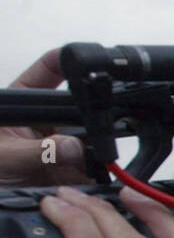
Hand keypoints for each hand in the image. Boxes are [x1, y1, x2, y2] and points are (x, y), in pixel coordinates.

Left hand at [0, 50, 89, 186]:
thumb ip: (38, 151)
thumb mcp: (6, 157)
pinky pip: (95, 168)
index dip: (65, 62)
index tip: (84, 65)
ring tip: (83, 163)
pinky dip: (100, 172)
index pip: (47, 71)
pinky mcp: (73, 171)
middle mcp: (46, 121)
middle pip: (77, 107)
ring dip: (93, 150)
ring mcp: (61, 146)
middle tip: (84, 134)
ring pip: (90, 139)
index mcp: (23, 103)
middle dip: (88, 118)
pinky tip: (92, 175)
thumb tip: (73, 146)